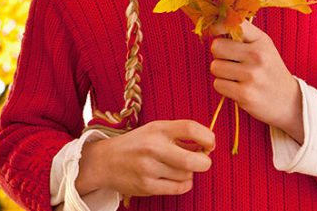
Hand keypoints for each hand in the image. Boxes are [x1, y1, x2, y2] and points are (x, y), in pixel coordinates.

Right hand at [75, 119, 214, 196]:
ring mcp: (149, 168)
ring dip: (189, 172)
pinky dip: (183, 184)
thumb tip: (207, 145)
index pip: (190, 128)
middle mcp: (153, 147)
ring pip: (186, 175)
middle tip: (203, 160)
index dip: (207, 136)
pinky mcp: (147, 186)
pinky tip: (175, 178)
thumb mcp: (155, 129)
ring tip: (178, 167)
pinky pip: (178, 188)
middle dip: (204, 162)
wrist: (105, 161)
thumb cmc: (137, 143)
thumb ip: (179, 134)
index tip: (210, 143)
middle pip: (192, 160)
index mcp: (157, 128)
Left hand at [210, 19, 303, 142]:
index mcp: (261, 41)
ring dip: (221, 74)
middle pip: (216, 47)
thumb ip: (242, 35)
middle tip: (231, 62)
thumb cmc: (269, 71)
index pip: (234, 23)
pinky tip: (238, 88)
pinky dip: (224, 87)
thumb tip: (213, 27)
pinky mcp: (245, 94)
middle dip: (219, 55)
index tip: (214, 32)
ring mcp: (251, 75)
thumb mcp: (263, 47)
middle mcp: (257, 55)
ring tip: (237, 77)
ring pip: (215, 67)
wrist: (290, 102)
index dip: (218, 26)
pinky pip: (218, 84)